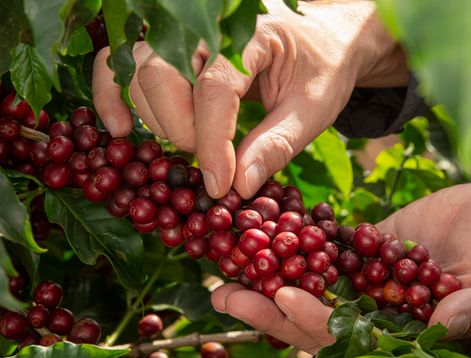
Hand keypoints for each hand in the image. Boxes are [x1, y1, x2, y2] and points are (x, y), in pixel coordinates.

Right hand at [92, 0, 407, 198]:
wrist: (325, 37)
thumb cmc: (323, 68)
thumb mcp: (314, 108)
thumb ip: (278, 144)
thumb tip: (240, 187)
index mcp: (252, 31)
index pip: (216, 86)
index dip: (213, 142)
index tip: (219, 185)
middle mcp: (210, 24)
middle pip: (163, 74)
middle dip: (182, 130)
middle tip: (213, 164)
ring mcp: (185, 30)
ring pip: (140, 71)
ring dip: (154, 119)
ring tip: (190, 148)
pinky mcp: (171, 45)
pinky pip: (123, 63)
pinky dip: (113, 96)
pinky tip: (121, 131)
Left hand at [211, 175, 470, 351]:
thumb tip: (443, 327)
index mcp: (403, 330)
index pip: (350, 335)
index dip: (315, 320)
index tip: (282, 295)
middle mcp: (376, 308)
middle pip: (314, 312)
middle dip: (270, 306)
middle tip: (225, 293)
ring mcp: (366, 275)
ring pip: (309, 279)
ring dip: (268, 272)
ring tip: (226, 259)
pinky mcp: (365, 243)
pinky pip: (324, 241)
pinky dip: (293, 236)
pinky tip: (261, 223)